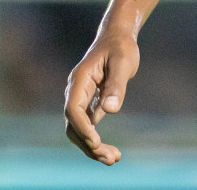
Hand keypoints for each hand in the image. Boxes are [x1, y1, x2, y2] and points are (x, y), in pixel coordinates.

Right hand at [64, 31, 140, 164]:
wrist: (118, 37)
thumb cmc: (121, 46)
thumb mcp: (123, 62)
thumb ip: (116, 85)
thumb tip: (110, 110)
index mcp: (80, 80)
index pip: (73, 109)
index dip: (82, 127)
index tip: (96, 141)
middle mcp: (76, 91)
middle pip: (73, 124)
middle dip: (88, 143)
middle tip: (110, 157)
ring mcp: (82, 98)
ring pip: (79, 129)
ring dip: (92, 147)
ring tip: (114, 159)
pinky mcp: (90, 103)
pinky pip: (89, 126)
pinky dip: (97, 141)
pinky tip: (112, 153)